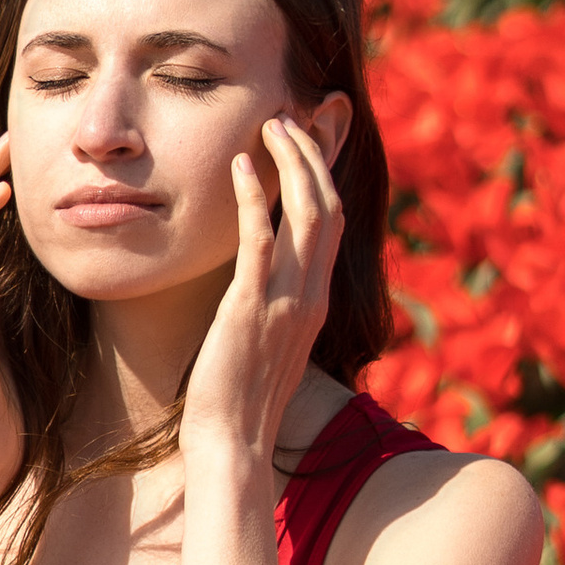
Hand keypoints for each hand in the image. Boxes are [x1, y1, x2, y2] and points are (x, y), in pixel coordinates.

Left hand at [179, 114, 343, 477]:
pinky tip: (237, 168)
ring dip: (291, 163)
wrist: (233, 445)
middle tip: (287, 120)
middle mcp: (310, 296)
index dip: (322, 177)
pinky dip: (250, 199)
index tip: (304, 143)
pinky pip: (258, 240)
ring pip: (305, 213)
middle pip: (328, 206)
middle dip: (312, 156)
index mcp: (315, 302)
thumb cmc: (240, 403)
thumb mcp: (267, 346)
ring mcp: (285, 302)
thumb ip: (274, 309)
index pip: (331, 224)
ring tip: (270, 127)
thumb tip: (259, 284)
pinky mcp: (251, 309)